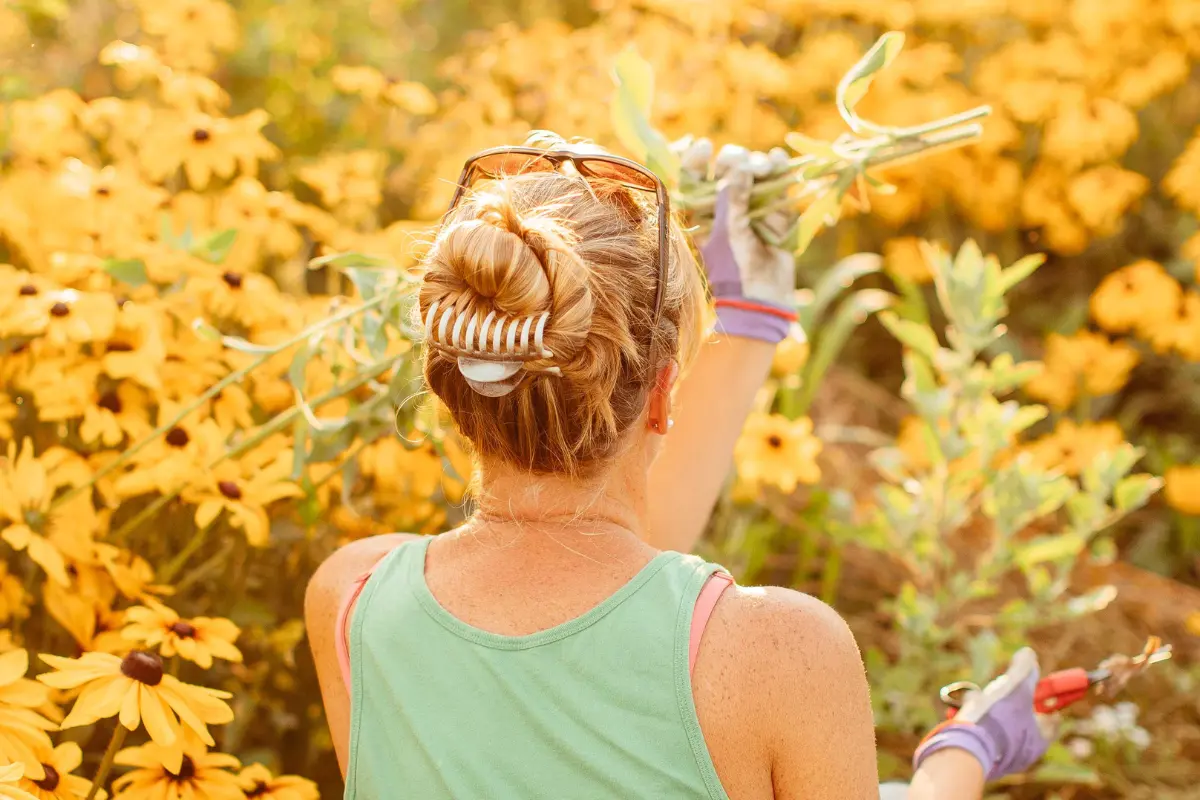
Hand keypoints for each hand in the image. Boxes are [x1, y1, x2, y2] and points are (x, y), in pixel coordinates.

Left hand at [678, 138, 796, 342]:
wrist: (760, 295)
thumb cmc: (733, 265)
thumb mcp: (728, 230)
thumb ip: (734, 197)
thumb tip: (741, 167)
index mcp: (702, 210)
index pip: (694, 175)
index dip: (697, 157)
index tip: (706, 147)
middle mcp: (725, 204)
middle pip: (728, 167)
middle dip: (737, 160)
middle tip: (749, 169)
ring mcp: (751, 206)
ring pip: (753, 170)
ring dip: (760, 162)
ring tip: (767, 168)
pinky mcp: (774, 210)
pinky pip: (777, 181)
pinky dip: (779, 168)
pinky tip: (779, 160)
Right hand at [914, 648, 1053, 781]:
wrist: (963, 749)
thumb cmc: (995, 719)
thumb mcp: (1015, 688)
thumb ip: (1025, 670)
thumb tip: (1029, 654)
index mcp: (1039, 740)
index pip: (1052, 717)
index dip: (1044, 699)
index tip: (1034, 687)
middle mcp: (1023, 753)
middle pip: (1023, 719)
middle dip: (1009, 701)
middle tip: (999, 690)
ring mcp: (1001, 758)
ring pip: (999, 725)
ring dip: (988, 709)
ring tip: (975, 700)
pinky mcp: (980, 758)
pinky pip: (981, 734)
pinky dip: (974, 721)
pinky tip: (963, 714)